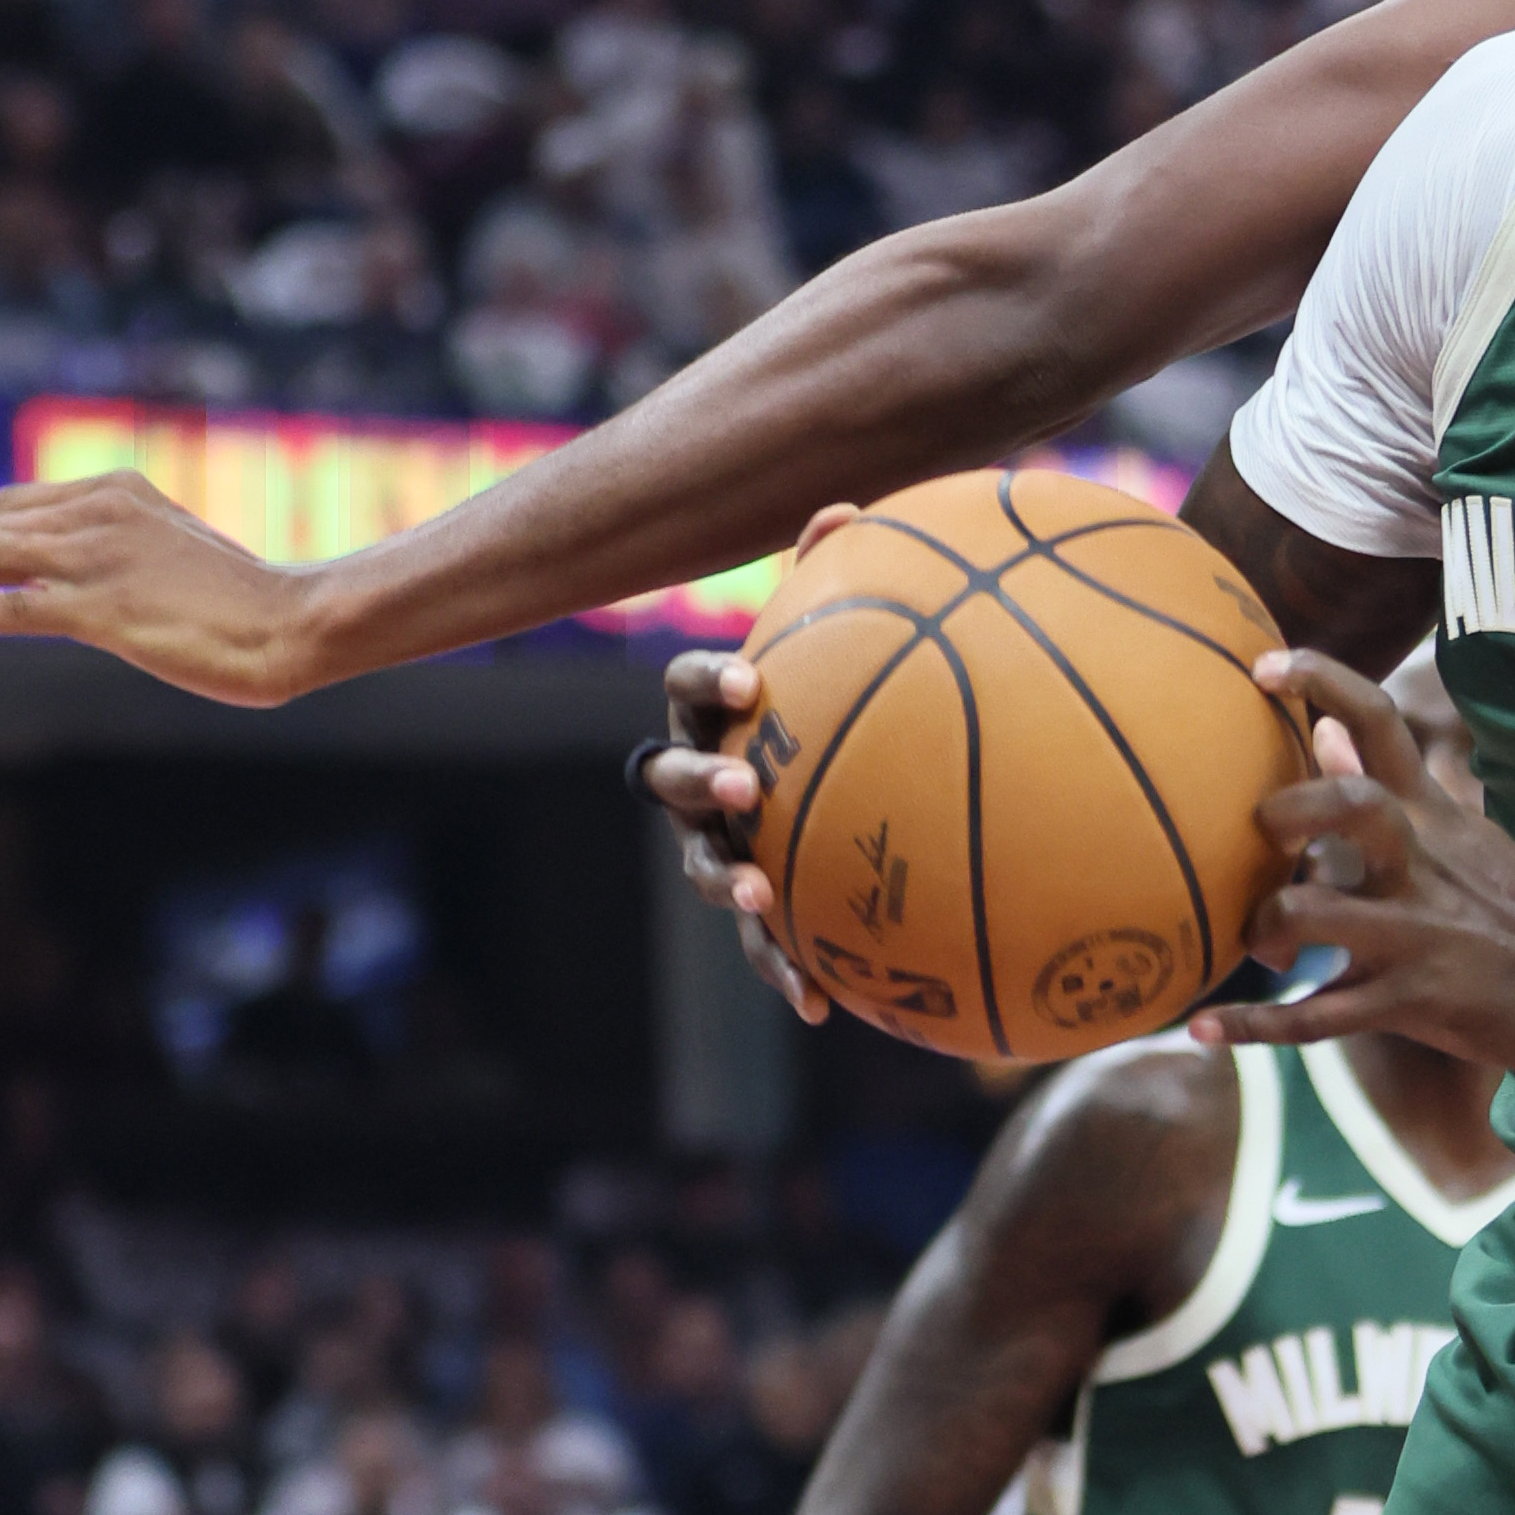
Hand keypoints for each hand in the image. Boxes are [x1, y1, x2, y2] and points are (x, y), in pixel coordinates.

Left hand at [0, 474, 305, 705]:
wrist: (296, 621)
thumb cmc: (246, 600)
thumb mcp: (175, 554)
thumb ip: (122, 549)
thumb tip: (79, 573)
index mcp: (119, 490)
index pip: (12, 503)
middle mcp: (100, 512)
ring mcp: (97, 558)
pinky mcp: (100, 608)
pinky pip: (6, 604)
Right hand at [633, 503, 862, 1025]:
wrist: (834, 768)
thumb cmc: (829, 690)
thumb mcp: (832, 638)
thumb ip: (835, 578)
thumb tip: (843, 509)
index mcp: (713, 713)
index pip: (687, 689)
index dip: (706, 682)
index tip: (748, 679)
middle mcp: (698, 780)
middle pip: (671, 782)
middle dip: (700, 783)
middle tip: (741, 785)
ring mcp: (716, 844)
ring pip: (702, 866)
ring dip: (725, 880)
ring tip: (757, 894)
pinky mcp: (754, 901)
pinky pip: (762, 941)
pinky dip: (787, 970)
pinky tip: (827, 1005)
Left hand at [1192, 649, 1514, 1078]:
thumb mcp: (1465, 835)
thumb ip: (1391, 788)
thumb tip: (1326, 732)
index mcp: (1434, 814)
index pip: (1381, 721)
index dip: (1320, 681)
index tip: (1260, 665)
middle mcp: (1422, 863)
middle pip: (1346, 805)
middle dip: (1285, 812)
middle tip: (1258, 832)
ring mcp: (1415, 934)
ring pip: (1312, 914)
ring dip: (1261, 928)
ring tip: (1257, 946)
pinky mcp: (1409, 1002)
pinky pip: (1315, 1019)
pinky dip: (1250, 1026)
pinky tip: (1203, 1028)